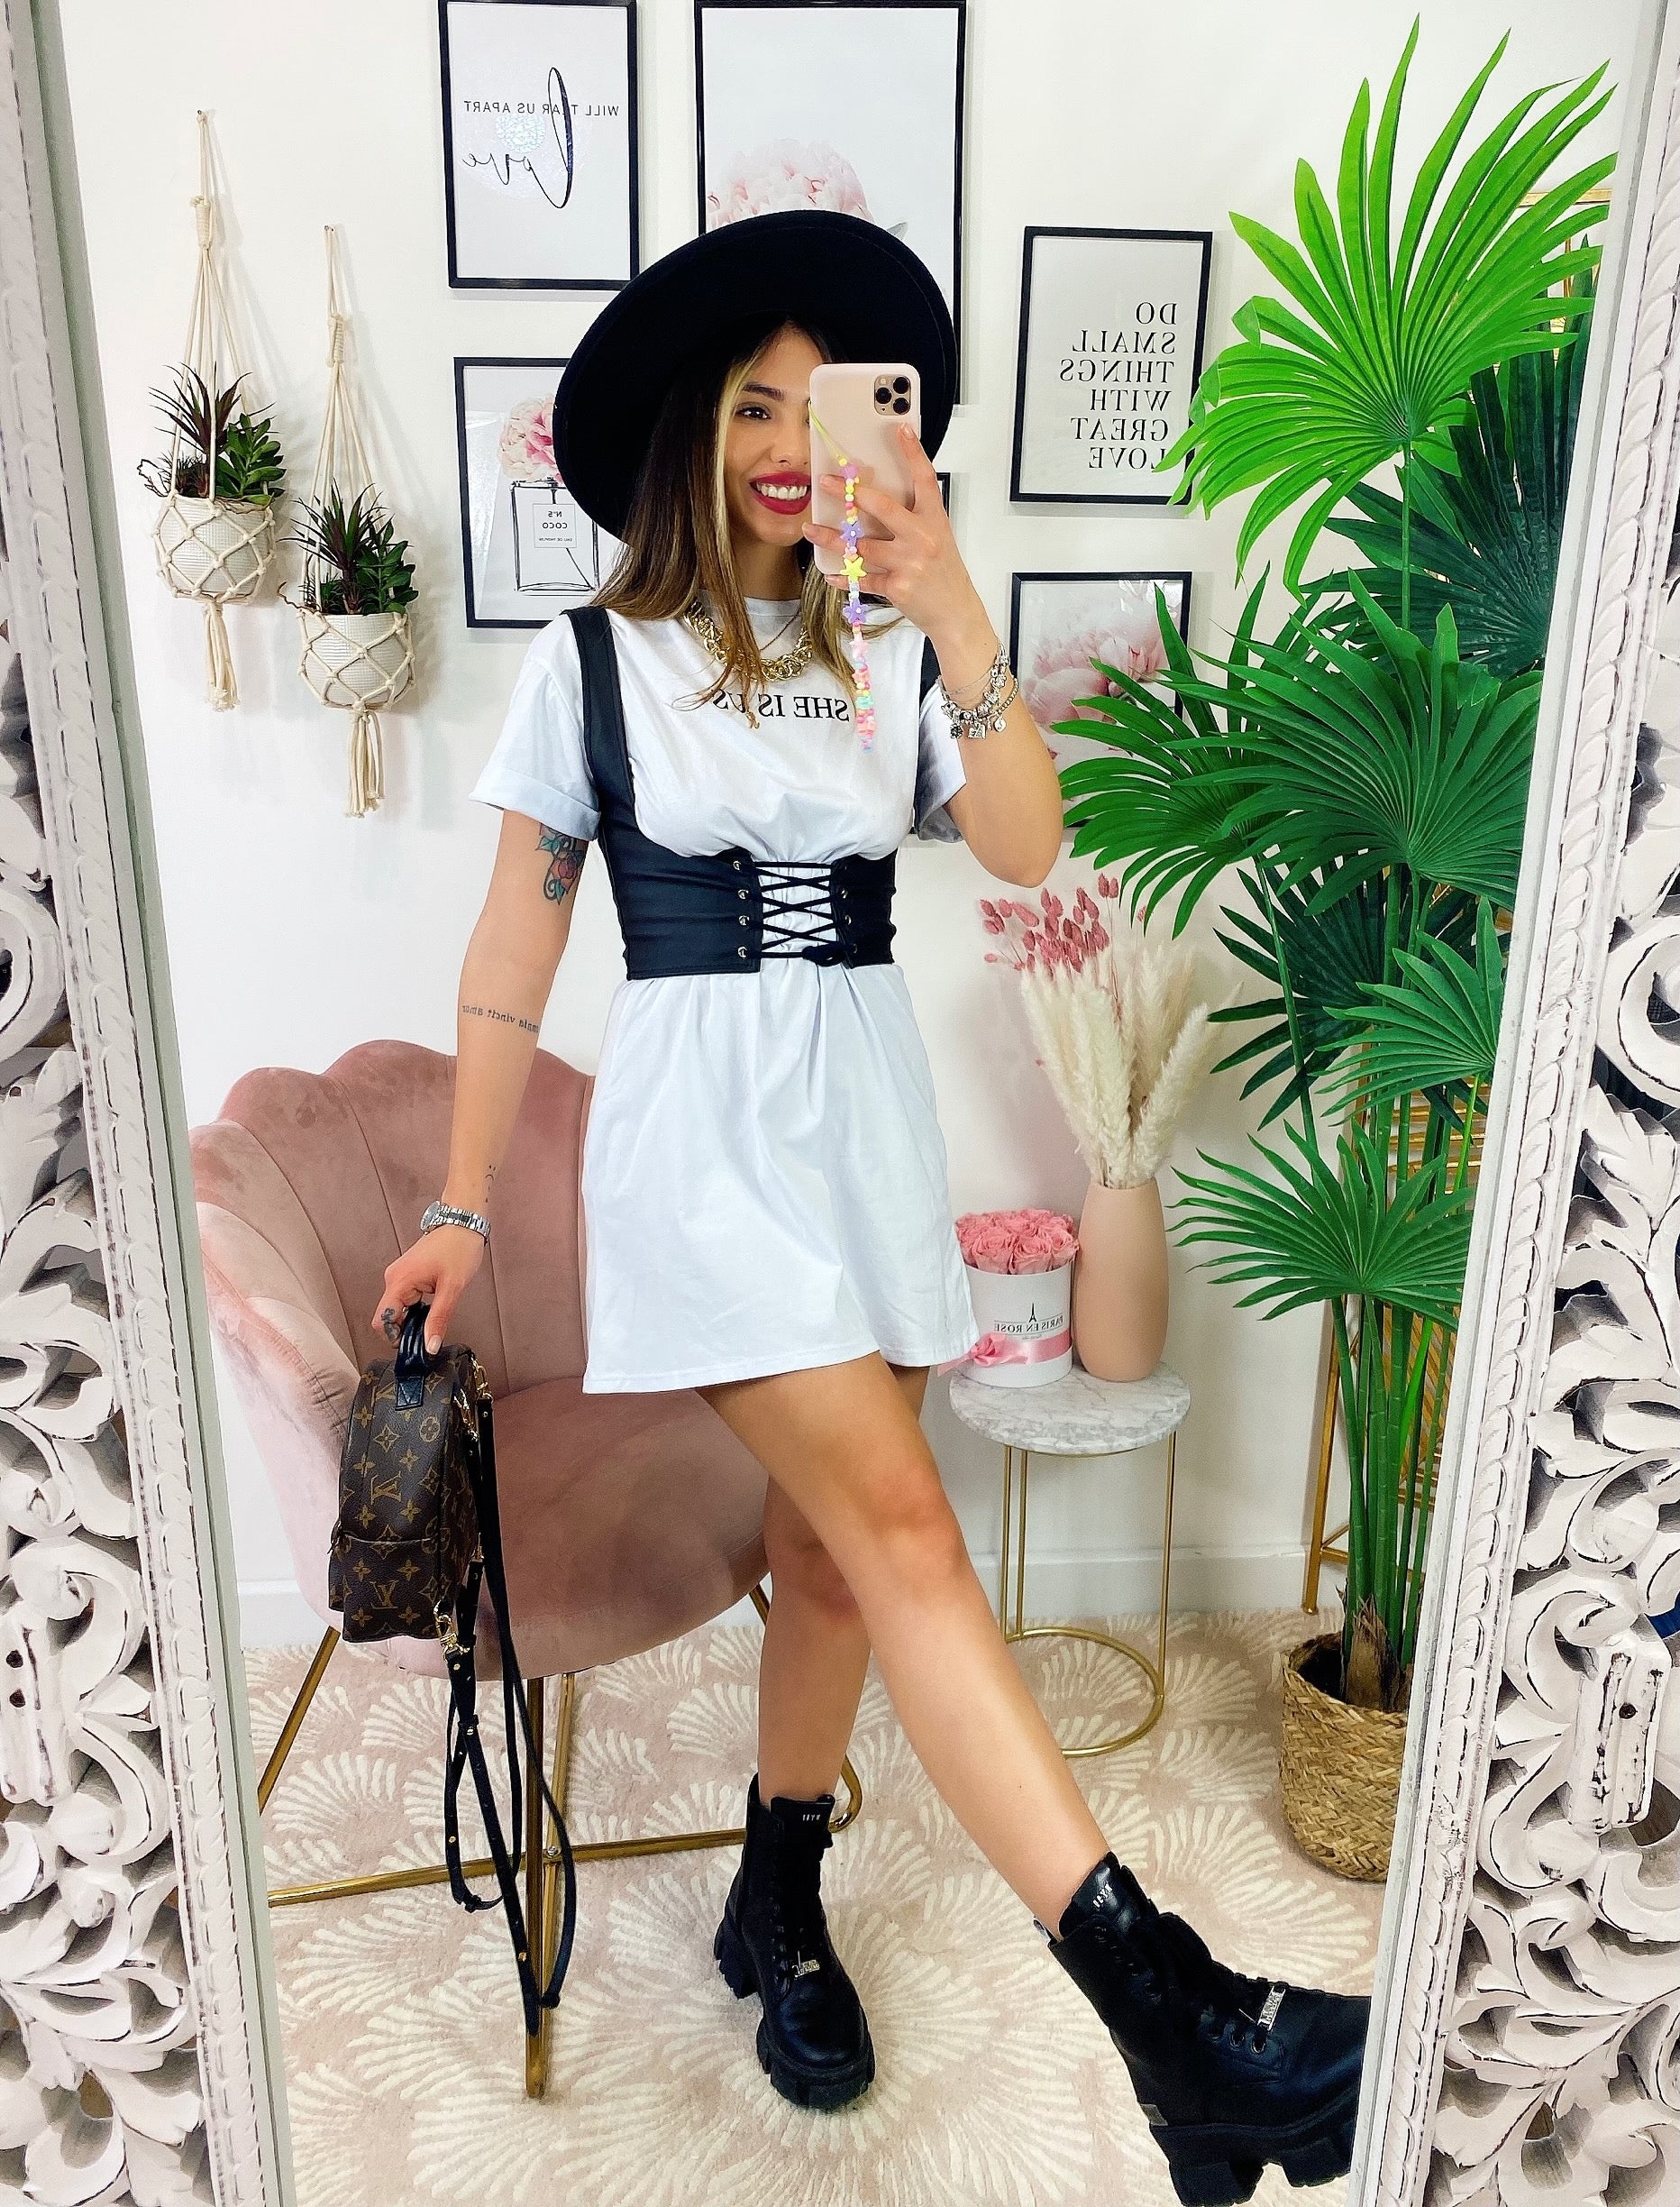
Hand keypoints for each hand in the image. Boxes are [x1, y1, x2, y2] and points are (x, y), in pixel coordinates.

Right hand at [372, 1225, 485, 1356]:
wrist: (463, 1223)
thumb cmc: (459, 1247)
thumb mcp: (452, 1287)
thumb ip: (439, 1318)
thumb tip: (430, 1345)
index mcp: (399, 1281)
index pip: (382, 1321)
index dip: (396, 1338)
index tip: (416, 1345)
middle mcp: (393, 1278)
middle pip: (388, 1317)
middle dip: (405, 1331)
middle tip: (429, 1335)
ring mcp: (399, 1276)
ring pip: (396, 1310)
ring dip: (411, 1321)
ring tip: (433, 1321)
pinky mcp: (407, 1275)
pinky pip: (403, 1301)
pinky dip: (414, 1311)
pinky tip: (431, 1310)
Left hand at [802, 423, 994, 675]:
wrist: (956, 613)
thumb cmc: (944, 573)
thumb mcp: (937, 538)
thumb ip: (913, 519)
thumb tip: (875, 500)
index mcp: (934, 519)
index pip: (925, 478)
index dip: (913, 452)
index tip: (900, 428)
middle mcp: (922, 537)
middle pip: (882, 507)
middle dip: (850, 493)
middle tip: (826, 481)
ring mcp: (909, 563)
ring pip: (860, 545)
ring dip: (831, 538)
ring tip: (811, 529)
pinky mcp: (897, 587)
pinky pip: (861, 578)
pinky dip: (843, 576)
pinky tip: (830, 573)